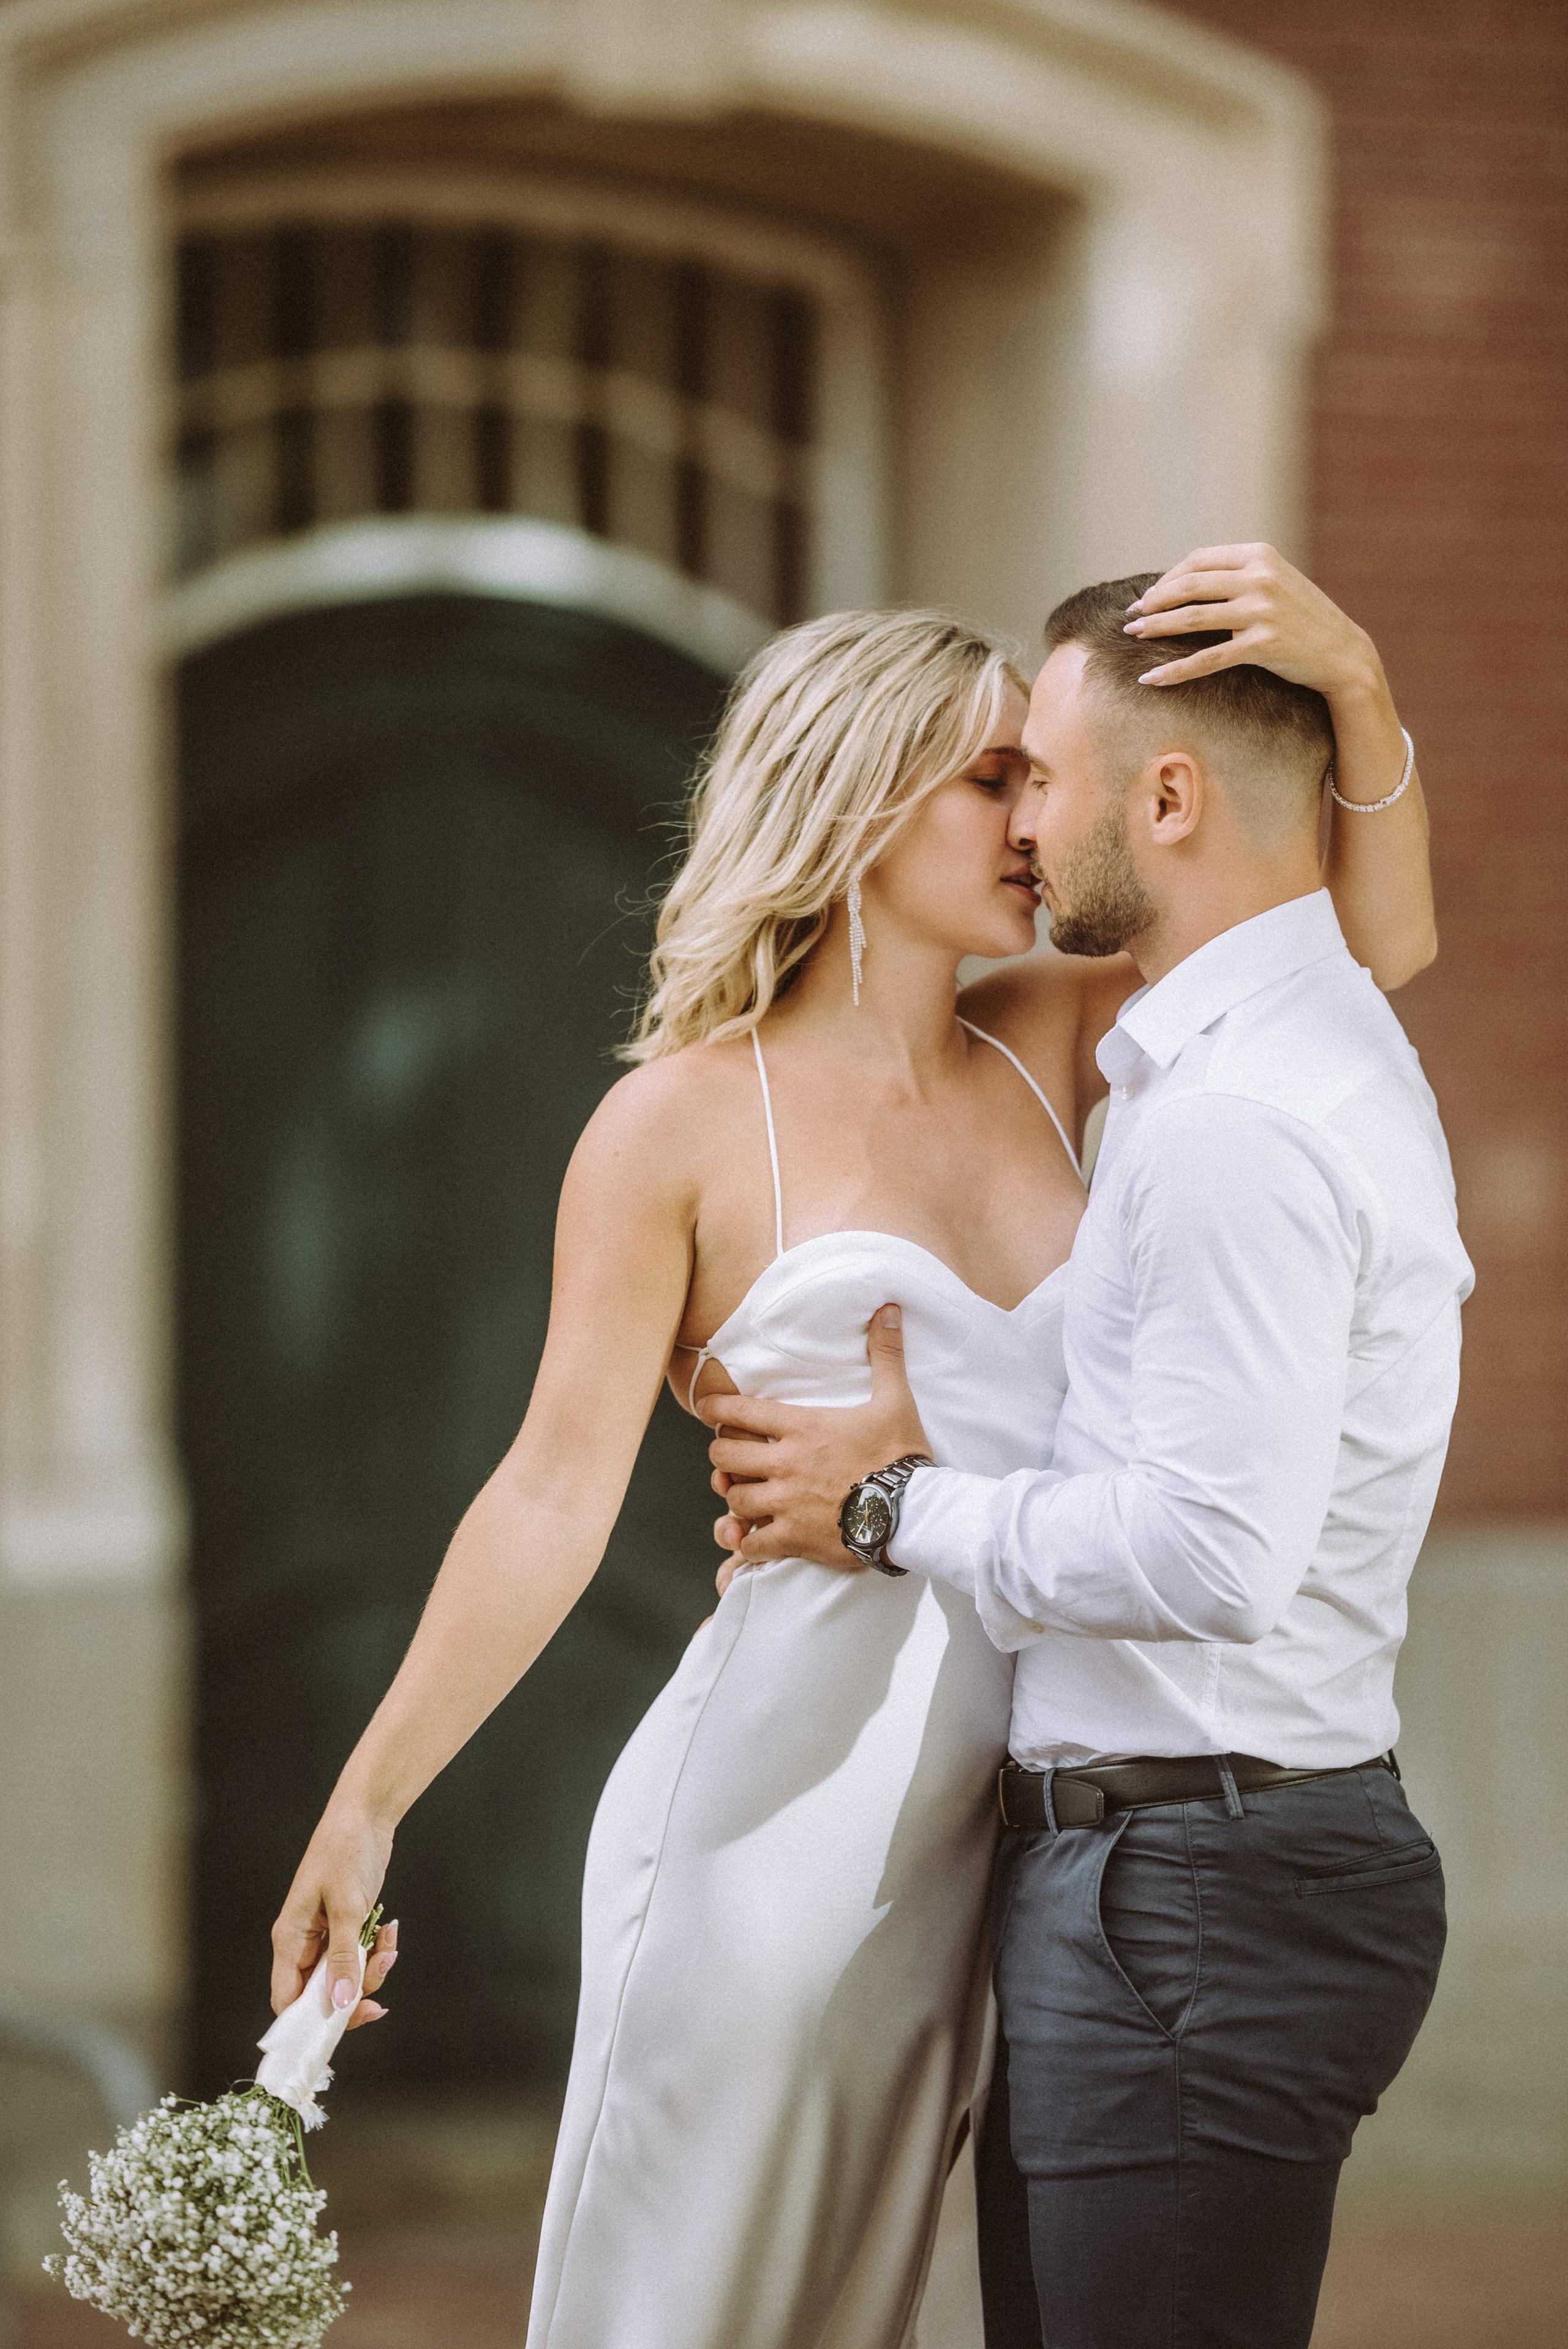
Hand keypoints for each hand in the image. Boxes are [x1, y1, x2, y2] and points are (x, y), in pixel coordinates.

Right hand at [270, 1806, 396, 2029]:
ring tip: (389, 1945)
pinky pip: (360, 1957)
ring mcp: (326, 1937)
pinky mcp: (346, 1929)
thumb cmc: (345, 1853)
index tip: (342, 2027)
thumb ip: (345, 1957)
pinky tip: (389, 1930)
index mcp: (290, 1940)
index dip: (309, 2023)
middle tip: (378, 1997)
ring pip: (345, 1979)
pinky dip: (377, 1951)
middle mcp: (304, 1944)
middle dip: (353, 1997)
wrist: (365, 1817)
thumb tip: (340, 2004)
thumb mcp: (348, 1907)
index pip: (286, 2000)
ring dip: (372, 1971)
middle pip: (321, 1996)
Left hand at [697, 1305, 931, 1567]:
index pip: (739, 1412)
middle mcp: (786, 1464)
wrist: (915, 1511)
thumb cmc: (902, 1455)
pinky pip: (751, 1544)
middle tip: (732, 1458)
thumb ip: (885, 1355)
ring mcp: (786, 1504)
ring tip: (745, 1496)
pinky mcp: (794, 1538)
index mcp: (802, 1427)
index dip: (715, 1409)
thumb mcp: (895, 1399)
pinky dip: (746, 1542)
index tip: (706, 1408)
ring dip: (735, 1498)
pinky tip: (752, 1537)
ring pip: (734, 1499)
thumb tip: (888, 1309)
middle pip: (724, 1458)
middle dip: (722, 1457)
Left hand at [1124, 544, 1382, 707]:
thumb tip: (1186, 580)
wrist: (1343, 654)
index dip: (1167, 579)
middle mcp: (1260, 577)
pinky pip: (1207, 659)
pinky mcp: (1262, 644)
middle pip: (1189, 585)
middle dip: (1153, 601)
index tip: (1148, 597)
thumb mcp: (1275, 583)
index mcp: (1260, 555)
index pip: (1198, 560)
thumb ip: (1239, 575)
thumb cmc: (1303, 620)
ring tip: (1132, 637)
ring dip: (1156, 628)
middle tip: (1131, 618)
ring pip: (1192, 618)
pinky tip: (1151, 679)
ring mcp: (1261, 610)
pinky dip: (1175, 671)